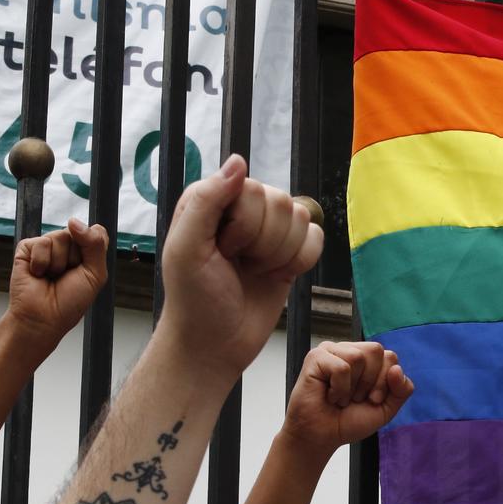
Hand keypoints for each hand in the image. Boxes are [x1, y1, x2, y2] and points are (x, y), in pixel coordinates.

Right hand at [6, 218, 107, 344]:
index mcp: (87, 252)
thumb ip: (94, 244)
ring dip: (58, 262)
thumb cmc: (71, 301)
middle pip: (78, 232)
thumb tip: (73, 221)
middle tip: (67, 276)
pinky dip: (41, 262)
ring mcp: (47, 246)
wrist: (43, 318)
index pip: (96, 232)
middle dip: (75, 258)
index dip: (93, 247)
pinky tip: (38, 274)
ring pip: (60, 236)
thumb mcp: (95, 273)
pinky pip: (41, 243)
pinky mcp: (27, 248)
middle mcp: (68, 246)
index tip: (86, 267)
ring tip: (52, 276)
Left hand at [158, 155, 322, 381]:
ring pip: (301, 218)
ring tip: (253, 271)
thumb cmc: (194, 299)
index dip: (242, 226)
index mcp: (212, 199)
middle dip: (262, 243)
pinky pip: (316, 238)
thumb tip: (239, 160)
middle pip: (281, 202)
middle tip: (237, 265)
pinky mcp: (290, 250)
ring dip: (280, 254)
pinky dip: (300, 261)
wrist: (216, 343)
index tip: (221, 251)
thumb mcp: (186, 249)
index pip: (251, 188)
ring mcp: (268, 228)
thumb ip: (207, 201)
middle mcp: (241, 207)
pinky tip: (276, 275)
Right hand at [282, 341, 413, 455]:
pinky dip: (339, 388)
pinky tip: (329, 395)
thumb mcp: (385, 408)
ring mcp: (331, 351)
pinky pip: (340, 367)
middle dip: (370, 382)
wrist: (322, 437)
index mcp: (367, 359)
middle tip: (354, 398)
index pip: (390, 357)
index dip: (384, 382)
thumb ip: (401, 390)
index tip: (371, 400)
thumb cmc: (349, 421)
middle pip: (376, 350)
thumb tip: (397, 368)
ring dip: (352, 387)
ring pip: (357, 357)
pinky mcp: (316, 357)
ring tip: (340, 397)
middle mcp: (349, 350)